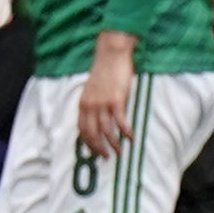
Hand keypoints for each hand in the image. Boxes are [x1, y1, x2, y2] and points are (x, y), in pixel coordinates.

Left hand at [78, 35, 136, 156]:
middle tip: (107, 157)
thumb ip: (92, 103)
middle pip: (91, 133)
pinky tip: (131, 138)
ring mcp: (102, 103)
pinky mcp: (115, 100)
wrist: (111, 55)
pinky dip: (125, 132)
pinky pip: (120, 121)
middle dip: (98, 148)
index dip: (88, 143)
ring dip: (113, 143)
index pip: (82, 129)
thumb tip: (98, 119)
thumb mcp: (92, 90)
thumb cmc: (104, 72)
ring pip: (105, 130)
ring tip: (120, 152)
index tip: (95, 152)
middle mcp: (89, 105)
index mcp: (82, 103)